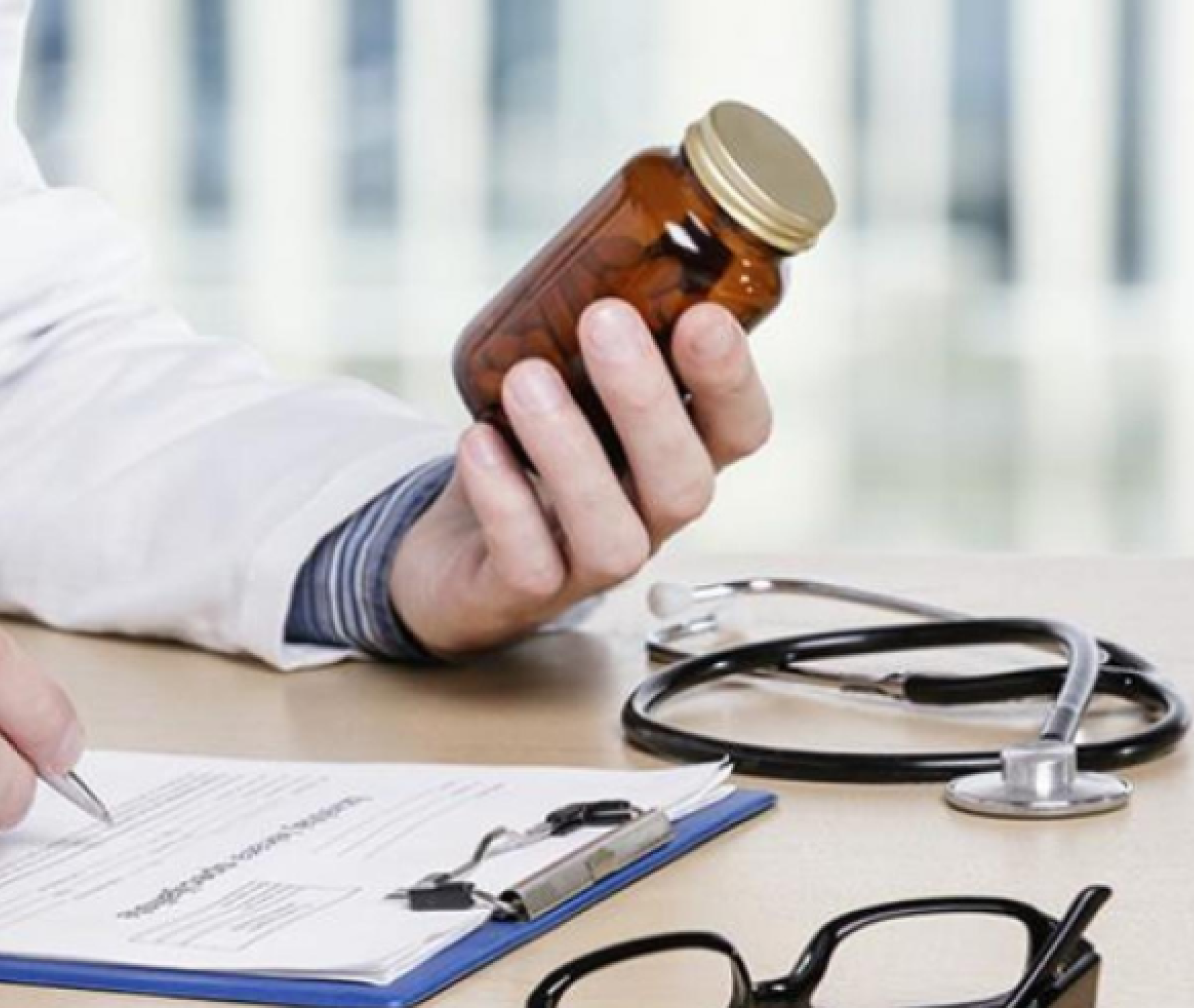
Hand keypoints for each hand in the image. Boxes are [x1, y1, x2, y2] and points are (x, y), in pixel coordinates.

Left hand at [390, 300, 770, 656]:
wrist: (453, 551)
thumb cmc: (527, 456)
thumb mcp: (571, 390)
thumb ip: (596, 334)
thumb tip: (607, 228)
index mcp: (675, 457)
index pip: (739, 431)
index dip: (732, 381)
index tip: (702, 316)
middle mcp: (648, 516)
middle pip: (683, 483)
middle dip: (648, 401)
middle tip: (604, 320)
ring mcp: (590, 564)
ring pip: (611, 533)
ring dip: (571, 451)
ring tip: (527, 380)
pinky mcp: (525, 593)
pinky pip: (529, 562)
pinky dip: (505, 501)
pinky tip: (478, 444)